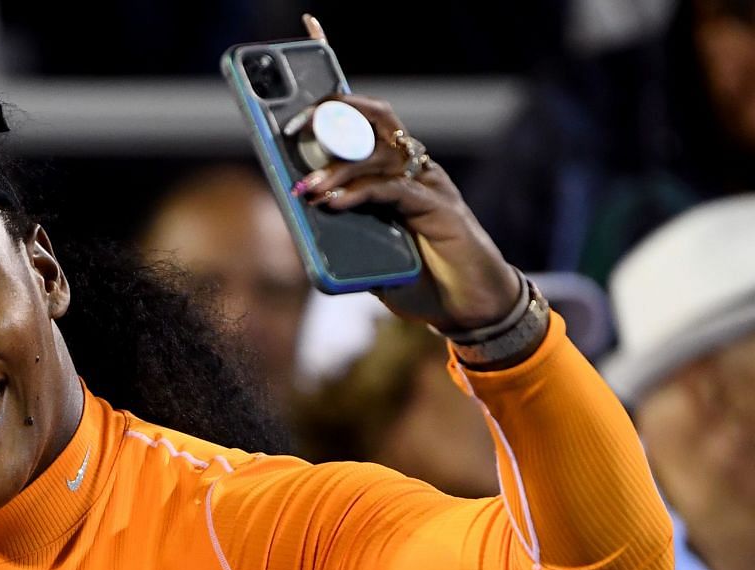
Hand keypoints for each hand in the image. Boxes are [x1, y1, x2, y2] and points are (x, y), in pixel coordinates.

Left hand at [289, 18, 522, 331]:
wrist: (467, 309)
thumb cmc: (418, 277)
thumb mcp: (366, 251)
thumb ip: (339, 229)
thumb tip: (299, 210)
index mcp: (396, 170)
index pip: (367, 118)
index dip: (338, 91)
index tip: (303, 70)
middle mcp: (415, 168)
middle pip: (376, 120)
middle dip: (332, 117)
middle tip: (293, 130)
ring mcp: (429, 186)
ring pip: (380, 155)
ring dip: (338, 169)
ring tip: (307, 189)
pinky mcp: (439, 212)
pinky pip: (394, 192)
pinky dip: (360, 195)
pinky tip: (333, 204)